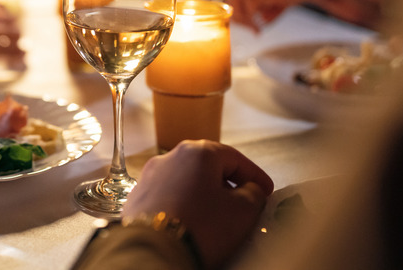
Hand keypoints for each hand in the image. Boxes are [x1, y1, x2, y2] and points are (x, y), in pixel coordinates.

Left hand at [123, 140, 273, 268]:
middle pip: (207, 166)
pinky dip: (183, 204)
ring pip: (185, 181)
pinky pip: (168, 196)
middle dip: (227, 183)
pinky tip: (191, 221)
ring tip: (217, 214)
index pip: (235, 158)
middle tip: (244, 201)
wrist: (152, 250)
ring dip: (203, 194)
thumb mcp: (243, 211)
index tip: (267, 191)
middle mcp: (169, 156)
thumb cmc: (201, 226)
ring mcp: (148, 176)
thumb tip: (250, 190)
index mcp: (198, 151)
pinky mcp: (136, 198)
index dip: (255, 175)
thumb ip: (253, 194)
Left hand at [225, 0, 389, 31]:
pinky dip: (252, 17)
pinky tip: (262, 27)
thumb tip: (263, 22)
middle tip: (251, 29)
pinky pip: (250, 3)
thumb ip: (274, 8)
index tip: (251, 26)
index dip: (239, 11)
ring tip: (256, 29)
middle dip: (237, 16)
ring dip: (242, 17)